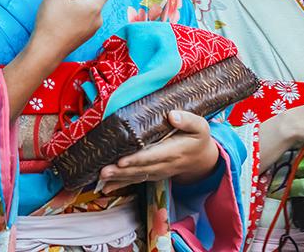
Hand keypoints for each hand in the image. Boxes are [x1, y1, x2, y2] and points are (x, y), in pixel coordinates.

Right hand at [3, 0, 114, 117]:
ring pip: (81, 5)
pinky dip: (69, 14)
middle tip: (58, 4)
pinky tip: (58, 22)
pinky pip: (78, 15)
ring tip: (57, 15)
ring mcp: (91, 28)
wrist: (45, 51)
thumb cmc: (51, 22)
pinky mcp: (83, 34)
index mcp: (94, 6)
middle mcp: (97, 17)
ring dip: (69, 4)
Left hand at [98, 110, 219, 193]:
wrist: (201, 159)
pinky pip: (136, 180)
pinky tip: (106, 187)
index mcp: (175, 151)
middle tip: (104, 171)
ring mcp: (157, 172)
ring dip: (118, 178)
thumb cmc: (198, 139)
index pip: (153, 156)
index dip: (137, 159)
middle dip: (121, 171)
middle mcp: (164, 164)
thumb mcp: (200, 127)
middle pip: (140, 169)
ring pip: (136, 176)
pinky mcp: (152, 174)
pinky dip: (121, 184)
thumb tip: (172, 115)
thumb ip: (188, 121)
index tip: (122, 160)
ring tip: (101, 177)